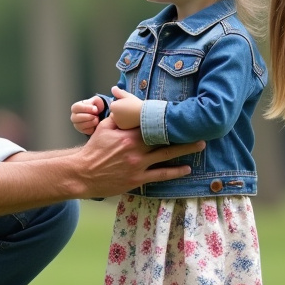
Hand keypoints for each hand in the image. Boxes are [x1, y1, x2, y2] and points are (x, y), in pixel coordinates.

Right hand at [70, 95, 105, 135]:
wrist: (99, 114)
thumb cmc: (95, 107)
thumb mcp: (95, 100)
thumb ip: (95, 101)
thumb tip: (94, 108)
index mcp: (76, 107)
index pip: (76, 107)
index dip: (86, 108)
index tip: (94, 109)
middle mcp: (74, 116)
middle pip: (75, 118)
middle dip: (88, 117)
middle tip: (95, 115)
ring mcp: (77, 124)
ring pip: (80, 126)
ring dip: (91, 122)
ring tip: (96, 119)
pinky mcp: (83, 131)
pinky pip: (86, 131)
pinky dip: (92, 128)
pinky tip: (95, 124)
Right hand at [76, 117, 203, 196]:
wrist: (83, 174)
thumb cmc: (93, 150)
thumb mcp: (103, 128)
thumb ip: (118, 117)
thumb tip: (125, 105)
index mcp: (128, 134)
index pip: (152, 123)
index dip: (168, 119)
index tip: (182, 113)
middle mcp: (136, 148)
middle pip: (164, 138)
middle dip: (183, 132)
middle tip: (201, 128)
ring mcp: (138, 165)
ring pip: (167, 155)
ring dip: (186, 150)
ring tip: (201, 145)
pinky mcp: (137, 179)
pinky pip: (160, 175)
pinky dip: (175, 171)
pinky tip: (187, 169)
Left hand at [109, 86, 141, 129]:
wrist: (144, 114)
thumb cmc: (136, 103)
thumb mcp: (127, 95)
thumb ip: (119, 92)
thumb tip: (113, 88)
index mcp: (113, 106)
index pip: (113, 104)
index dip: (120, 104)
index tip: (127, 104)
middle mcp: (113, 114)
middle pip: (114, 112)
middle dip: (119, 111)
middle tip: (129, 109)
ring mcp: (117, 121)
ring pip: (117, 118)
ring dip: (121, 116)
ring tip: (131, 114)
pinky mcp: (121, 127)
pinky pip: (121, 124)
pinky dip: (124, 122)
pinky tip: (131, 119)